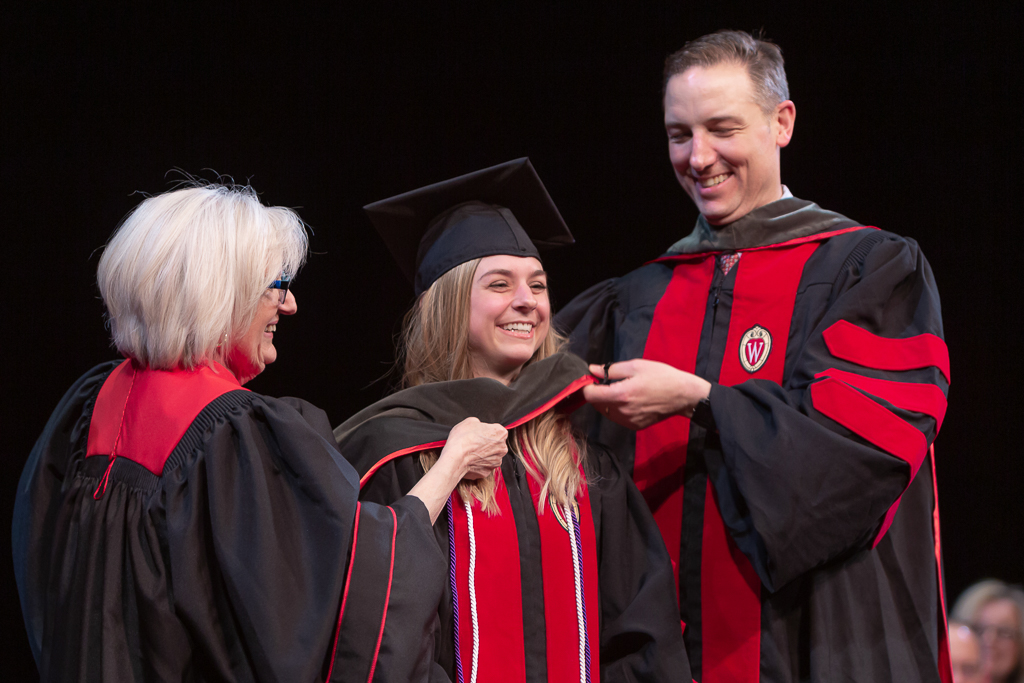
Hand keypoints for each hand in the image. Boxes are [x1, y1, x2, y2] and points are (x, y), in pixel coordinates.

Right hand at [439, 417, 507, 480]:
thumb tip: (478, 427)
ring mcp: (496, 461)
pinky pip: (483, 466)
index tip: (478, 433)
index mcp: (501, 433)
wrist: (455, 458)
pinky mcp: (487, 472)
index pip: (496, 430)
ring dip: (483, 454)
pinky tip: (470, 460)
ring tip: (471, 451)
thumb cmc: (463, 439)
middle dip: (486, 443)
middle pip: (495, 444)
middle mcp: (502, 448)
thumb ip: (479, 423)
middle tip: (474, 442)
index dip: (485, 430)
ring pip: (490, 456)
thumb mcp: (470, 421)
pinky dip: (478, 464)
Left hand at [583, 359, 710, 429]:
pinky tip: (629, 400)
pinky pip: (617, 418)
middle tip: (608, 382)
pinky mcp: (635, 426)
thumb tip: (592, 370)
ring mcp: (629, 421)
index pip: (590, 395)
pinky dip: (617, 409)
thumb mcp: (636, 366)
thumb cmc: (661, 376)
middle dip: (598, 393)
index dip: (587, 387)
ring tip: (621, 390)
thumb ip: (611, 369)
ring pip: (606, 412)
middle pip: (596, 404)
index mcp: (621, 394)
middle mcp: (622, 411)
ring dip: (607, 402)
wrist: (683, 396)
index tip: (591, 380)